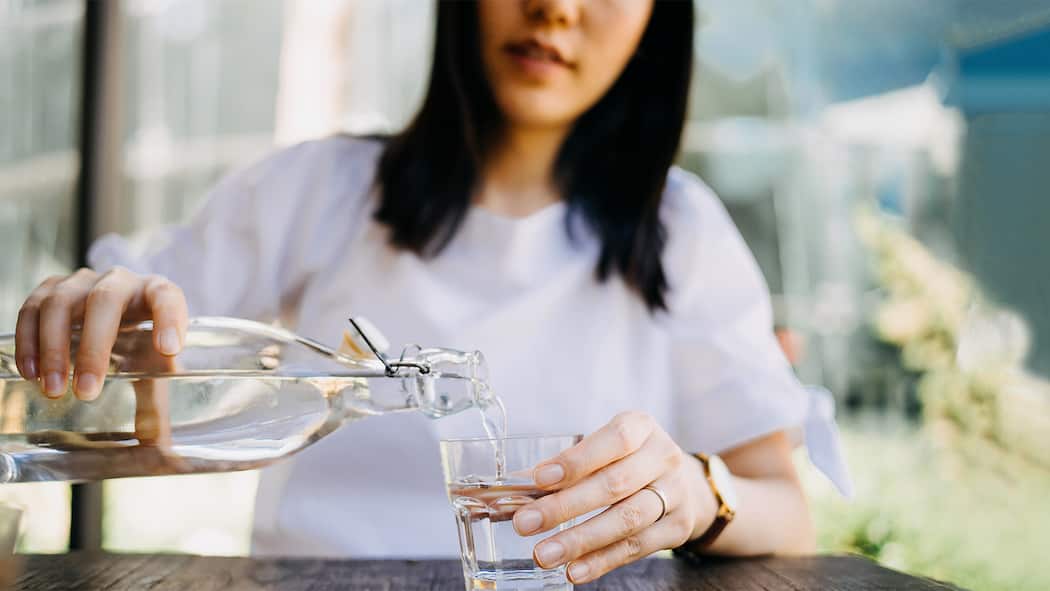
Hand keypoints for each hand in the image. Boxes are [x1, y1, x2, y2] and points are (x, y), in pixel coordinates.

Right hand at [15, 267, 187, 399]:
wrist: (116, 315)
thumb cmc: (141, 343)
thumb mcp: (154, 368)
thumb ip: (157, 404)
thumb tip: (161, 451)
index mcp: (156, 294)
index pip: (168, 297)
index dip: (170, 319)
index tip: (168, 350)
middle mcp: (121, 281)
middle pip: (105, 301)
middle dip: (93, 348)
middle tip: (86, 392)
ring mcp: (83, 281)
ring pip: (61, 302)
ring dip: (54, 348)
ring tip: (54, 389)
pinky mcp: (52, 288)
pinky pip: (33, 307)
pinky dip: (28, 340)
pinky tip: (30, 373)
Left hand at [512, 411, 714, 583]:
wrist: (685, 483)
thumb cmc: (628, 460)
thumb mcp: (606, 448)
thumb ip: (568, 465)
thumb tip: (517, 491)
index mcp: (641, 427)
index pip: (613, 440)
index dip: (577, 460)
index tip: (539, 479)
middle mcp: (664, 457)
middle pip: (614, 484)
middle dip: (564, 506)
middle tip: (525, 524)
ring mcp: (676, 493)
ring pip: (627, 520)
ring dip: (581, 540)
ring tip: (544, 553)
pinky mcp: (678, 527)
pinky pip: (637, 547)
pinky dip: (602, 560)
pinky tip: (574, 569)